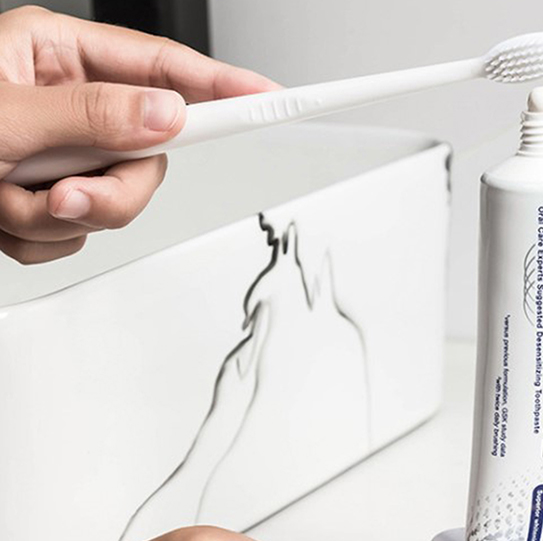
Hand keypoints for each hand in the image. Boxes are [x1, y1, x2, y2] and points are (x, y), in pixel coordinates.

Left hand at [0, 5, 277, 263]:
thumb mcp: (5, 117)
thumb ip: (90, 116)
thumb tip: (169, 115)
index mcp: (57, 57)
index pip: (163, 68)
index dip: (224, 85)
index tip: (271, 98)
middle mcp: (69, 106)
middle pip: (147, 157)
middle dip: (108, 191)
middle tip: (63, 195)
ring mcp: (64, 156)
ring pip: (115, 202)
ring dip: (62, 216)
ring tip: (8, 197)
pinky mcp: (53, 199)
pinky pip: (79, 234)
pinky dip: (40, 237)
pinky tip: (1, 213)